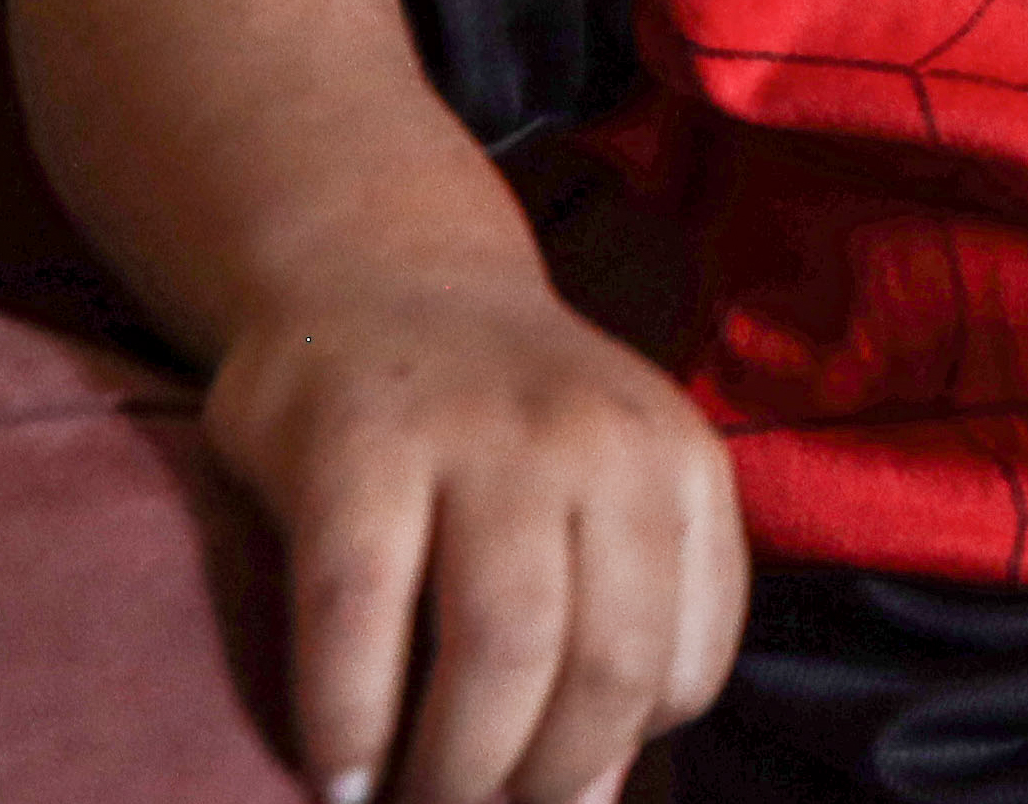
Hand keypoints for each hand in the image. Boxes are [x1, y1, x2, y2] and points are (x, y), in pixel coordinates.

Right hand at [203, 278, 743, 803]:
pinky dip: (349, 720)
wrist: (385, 275)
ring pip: (502, 645)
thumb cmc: (500, 431)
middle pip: (605, 663)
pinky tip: (340, 776)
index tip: (557, 788)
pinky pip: (359, 615)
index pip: (687, 659)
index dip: (621, 750)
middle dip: (544, 779)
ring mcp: (481, 438)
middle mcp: (600, 443)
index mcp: (680, 466)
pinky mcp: (358, 447)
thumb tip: (588, 801)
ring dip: (457, 766)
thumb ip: (618, 624)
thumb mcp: (603, 497)